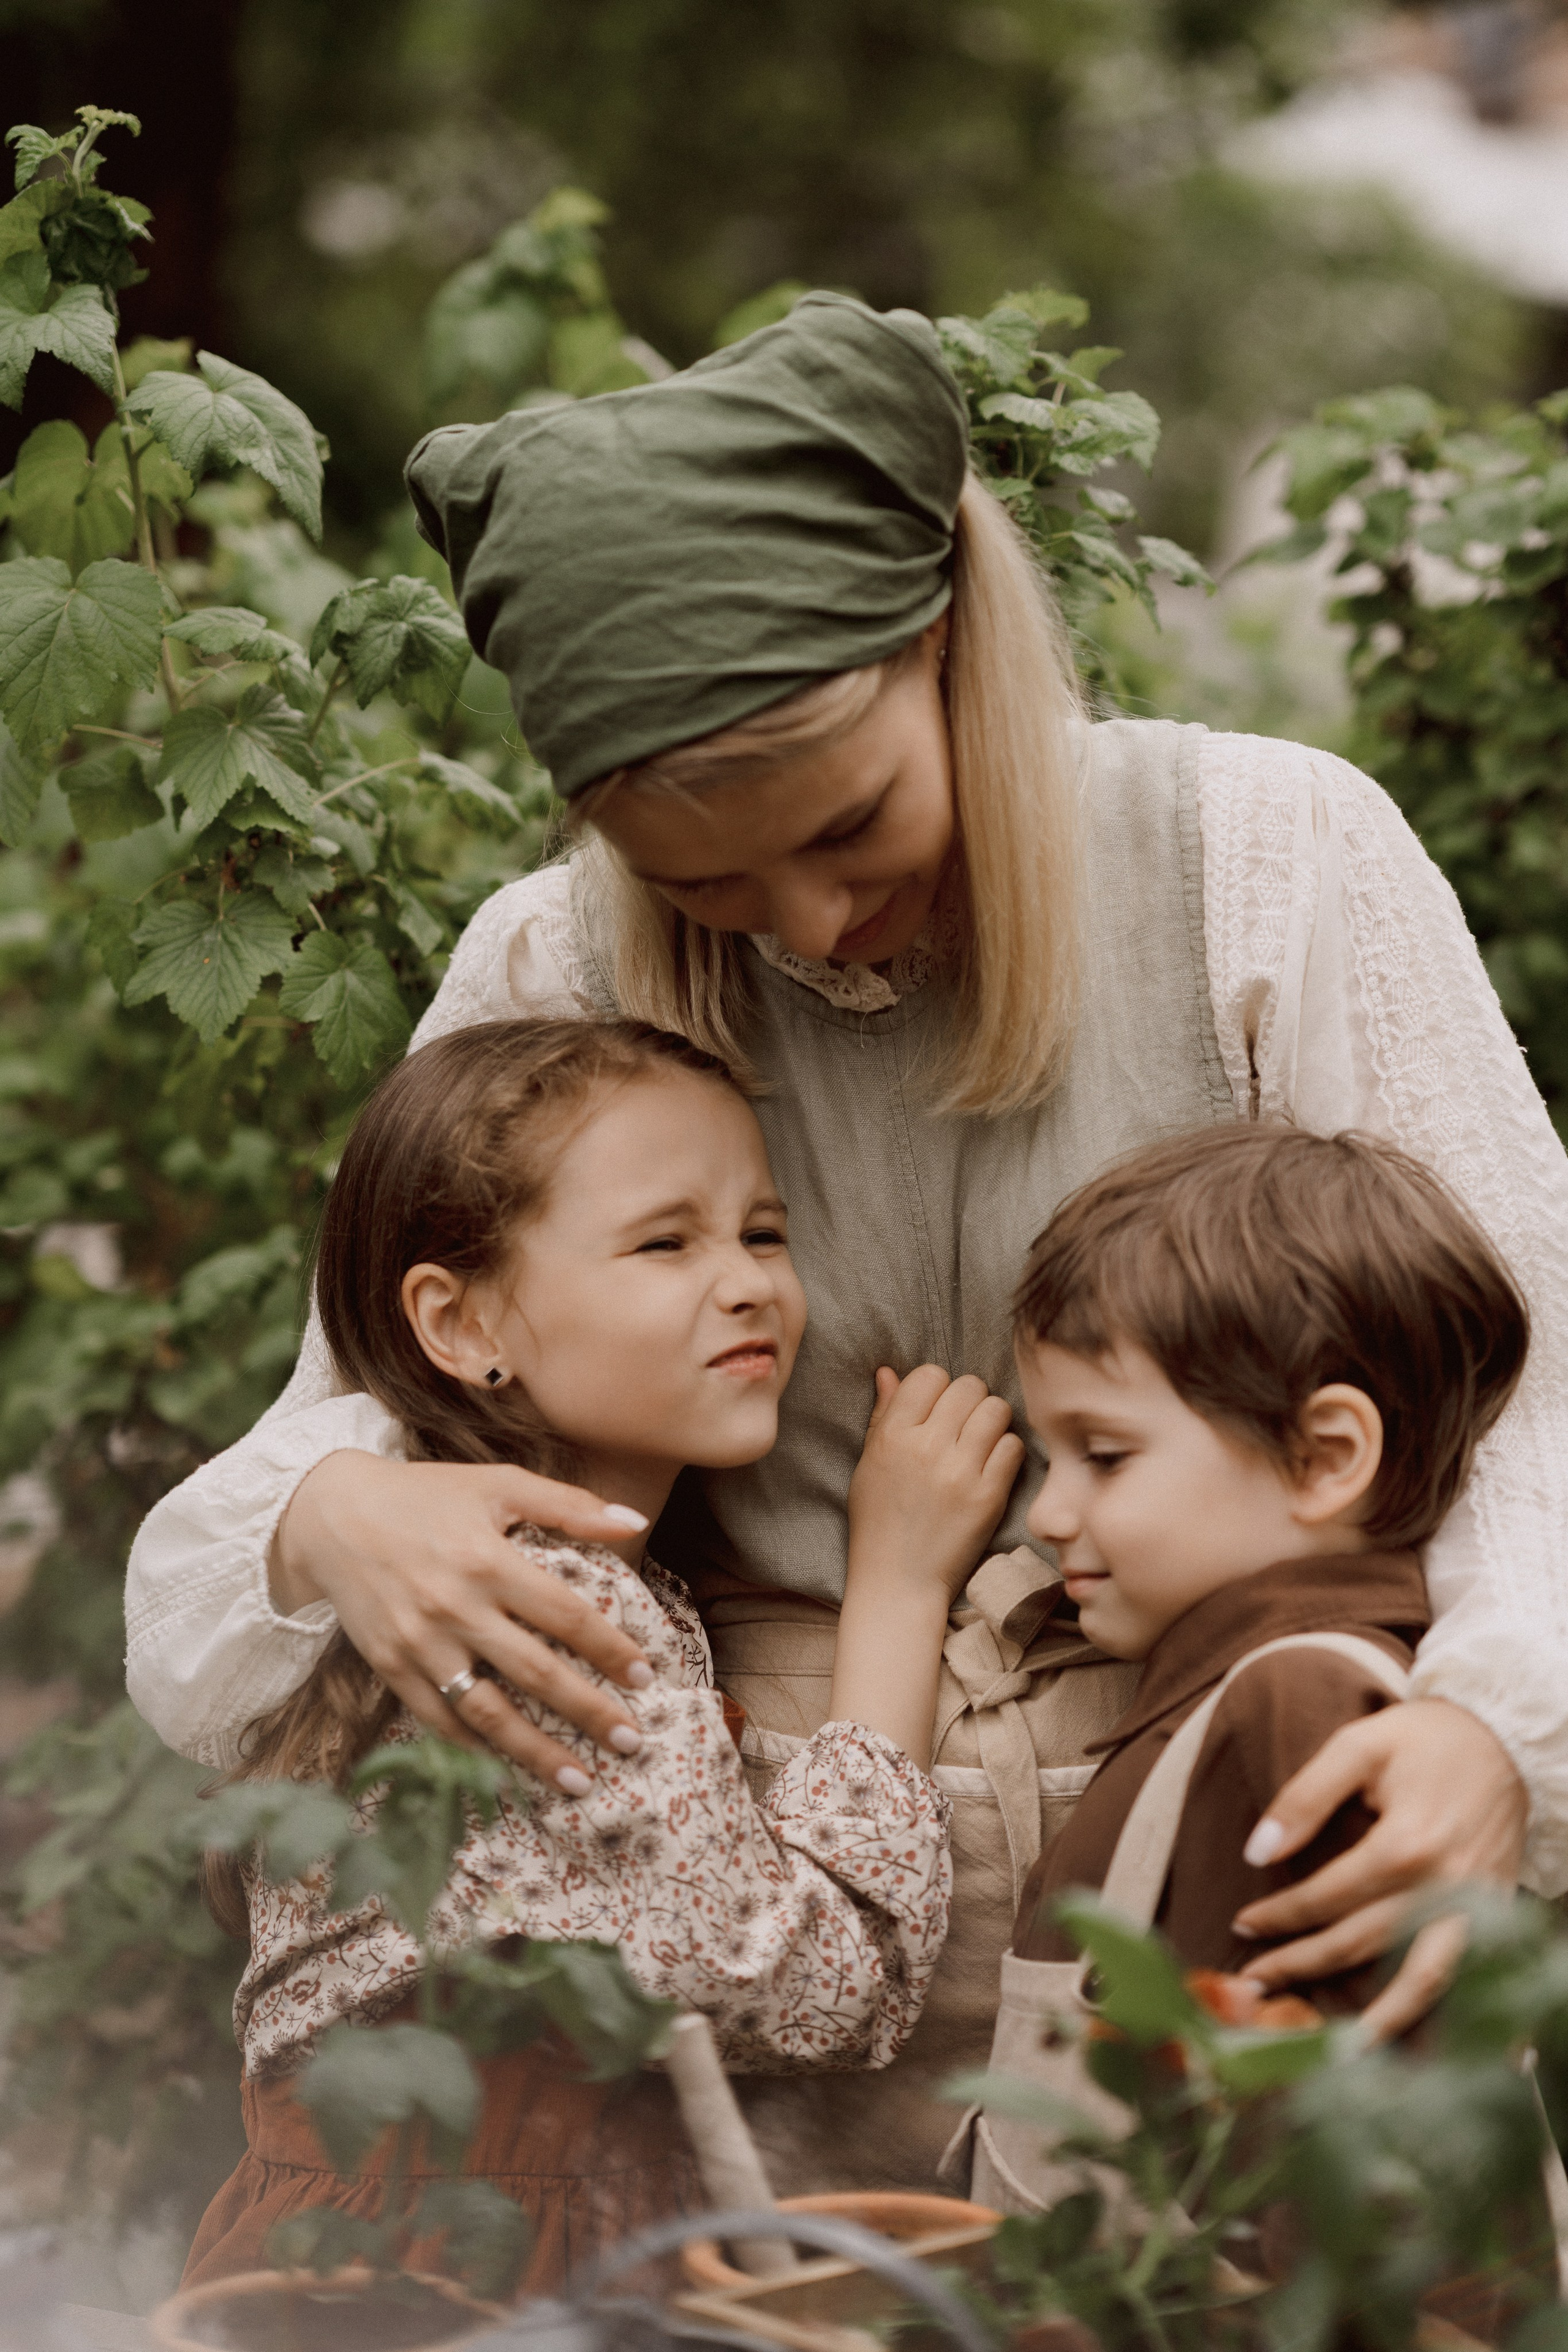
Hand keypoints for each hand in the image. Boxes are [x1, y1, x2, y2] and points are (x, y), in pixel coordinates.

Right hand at [273, 1451, 654, 1790]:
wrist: (330, 1514)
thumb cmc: (426, 1494)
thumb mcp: (498, 1484)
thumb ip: (569, 1504)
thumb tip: (635, 1521)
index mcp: (488, 1560)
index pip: (566, 1615)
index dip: (609, 1649)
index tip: (646, 1677)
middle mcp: (455, 1607)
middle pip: (535, 1672)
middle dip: (589, 1712)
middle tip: (632, 1742)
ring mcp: (420, 1643)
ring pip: (487, 1711)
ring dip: (536, 1752)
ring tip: (579, 1782)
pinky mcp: (390, 1666)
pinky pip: (438, 1719)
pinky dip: (473, 1748)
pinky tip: (507, 1771)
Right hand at [847, 1365, 1024, 1602]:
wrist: (898, 1580)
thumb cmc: (878, 1522)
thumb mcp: (868, 1464)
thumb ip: (882, 1415)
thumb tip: (888, 1371)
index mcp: (892, 1436)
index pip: (929, 1375)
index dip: (938, 1387)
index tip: (938, 1409)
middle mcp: (926, 1447)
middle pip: (968, 1386)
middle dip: (969, 1400)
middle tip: (964, 1425)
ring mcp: (959, 1472)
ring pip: (996, 1409)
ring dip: (992, 1421)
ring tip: (981, 1442)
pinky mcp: (988, 1496)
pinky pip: (1013, 1446)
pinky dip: (1006, 1451)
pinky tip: (992, 1466)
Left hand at [1231, 1698, 1526, 2038]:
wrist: (1503, 1739)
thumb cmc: (1423, 1740)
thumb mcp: (1357, 1746)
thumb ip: (1304, 1797)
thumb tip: (1257, 1852)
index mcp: (1406, 1845)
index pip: (1329, 1898)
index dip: (1281, 1916)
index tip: (1243, 1924)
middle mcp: (1445, 1886)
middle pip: (1363, 1943)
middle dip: (1303, 1966)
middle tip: (1254, 1983)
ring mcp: (1476, 1907)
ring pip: (1420, 1980)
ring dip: (1374, 2017)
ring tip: (1334, 2049)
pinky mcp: (1494, 1914)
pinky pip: (1460, 1975)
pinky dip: (1431, 2007)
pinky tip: (1401, 2028)